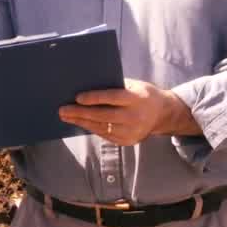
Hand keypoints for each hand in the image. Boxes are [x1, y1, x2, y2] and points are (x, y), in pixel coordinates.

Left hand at [58, 79, 199, 146]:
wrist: (163, 114)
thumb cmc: (143, 94)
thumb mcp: (134, 84)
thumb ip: (115, 86)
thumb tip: (88, 84)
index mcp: (136, 99)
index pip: (112, 98)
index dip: (94, 98)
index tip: (77, 98)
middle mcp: (134, 117)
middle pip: (103, 115)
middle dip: (81, 113)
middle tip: (63, 110)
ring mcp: (131, 132)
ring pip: (101, 127)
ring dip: (82, 122)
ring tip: (66, 117)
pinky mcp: (127, 141)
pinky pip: (105, 135)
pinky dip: (91, 128)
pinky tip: (80, 123)